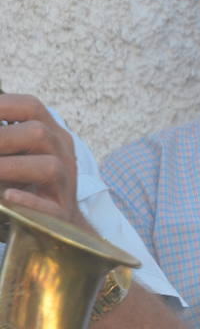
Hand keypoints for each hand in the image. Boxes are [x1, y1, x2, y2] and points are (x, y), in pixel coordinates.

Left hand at [0, 93, 82, 225]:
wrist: (53, 223)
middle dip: (0, 139)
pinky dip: (27, 200)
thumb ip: (2, 141)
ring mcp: (64, 182)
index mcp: (49, 132)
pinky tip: (8, 195)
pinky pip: (48, 206)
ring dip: (9, 168)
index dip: (2, 105)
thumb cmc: (23, 181)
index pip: (30, 107)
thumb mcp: (13, 153)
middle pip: (38, 133)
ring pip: (49, 167)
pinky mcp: (60, 212)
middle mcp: (61, 152)